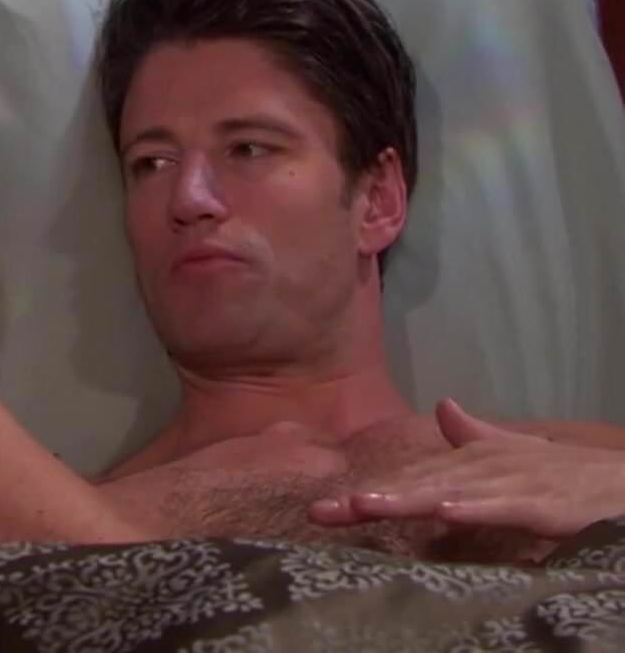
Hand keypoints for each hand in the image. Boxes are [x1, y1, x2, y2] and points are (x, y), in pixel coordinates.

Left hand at [309, 399, 624, 538]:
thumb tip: (443, 406)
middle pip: (414, 485)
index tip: (322, 507)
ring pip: (448, 493)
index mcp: (468, 463)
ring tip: (364, 505)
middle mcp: (480, 469)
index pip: (407, 480)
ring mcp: (509, 484)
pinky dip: (474, 507)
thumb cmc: (565, 475)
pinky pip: (503, 508)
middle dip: (369, 498)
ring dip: (406, 498)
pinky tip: (444, 511)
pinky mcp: (541, 504)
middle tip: (322, 510)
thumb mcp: (513, 454)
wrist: (623, 483)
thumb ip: (474, 435)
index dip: (366, 491)